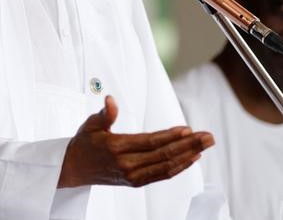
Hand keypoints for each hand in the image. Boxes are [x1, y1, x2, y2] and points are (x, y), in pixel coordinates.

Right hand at [57, 95, 213, 187]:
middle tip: (208, 136)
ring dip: (189, 155)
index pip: (150, 142)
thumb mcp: (90, 125)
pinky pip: (163, 175)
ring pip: (167, 166)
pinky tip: (192, 158)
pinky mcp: (137, 182)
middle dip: (189, 145)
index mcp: (116, 148)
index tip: (188, 129)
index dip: (170, 136)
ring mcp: (133, 176)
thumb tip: (111, 101)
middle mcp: (127, 165)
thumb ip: (105, 114)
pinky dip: (180, 167)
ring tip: (206, 145)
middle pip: (164, 155)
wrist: (74, 169)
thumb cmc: (84, 144)